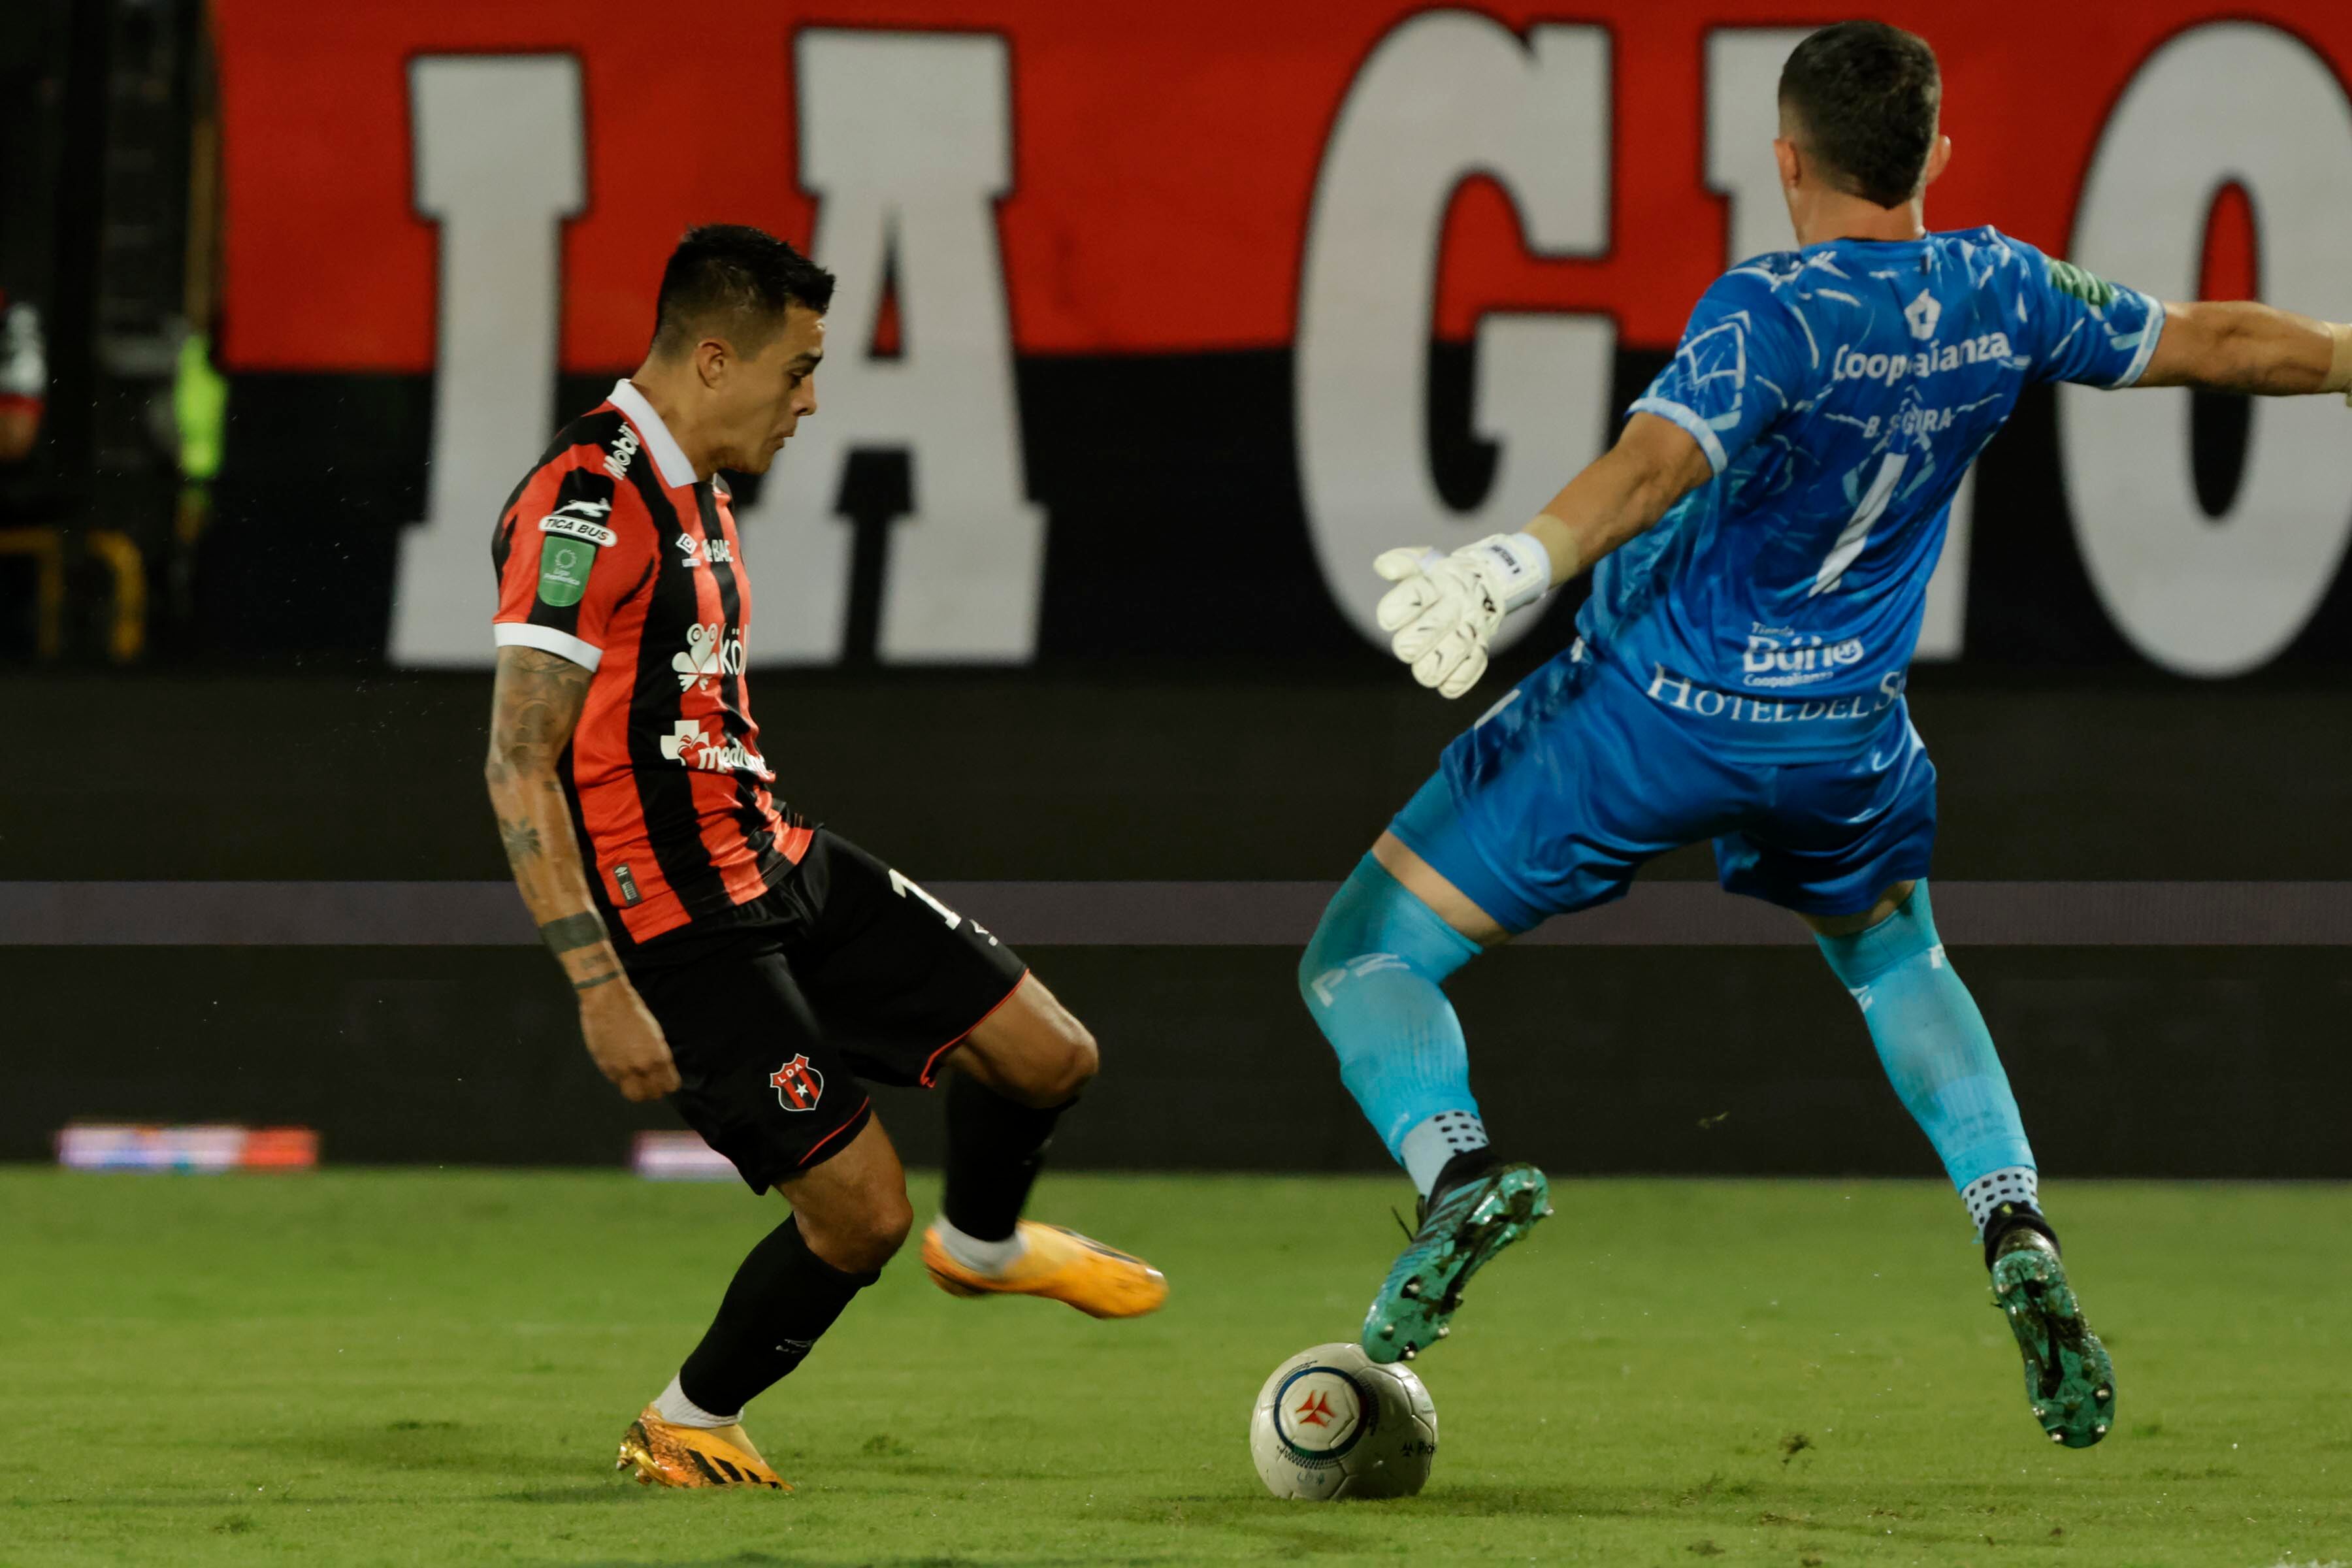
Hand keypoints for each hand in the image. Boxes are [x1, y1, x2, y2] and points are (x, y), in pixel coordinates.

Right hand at [577, 979, 680, 1101]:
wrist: (607, 1003)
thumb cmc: (634, 1013)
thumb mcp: (655, 1035)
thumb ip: (657, 1057)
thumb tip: (658, 1073)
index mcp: (659, 1057)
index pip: (670, 1086)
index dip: (668, 1083)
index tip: (666, 1079)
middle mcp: (641, 1067)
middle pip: (652, 1095)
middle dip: (653, 1090)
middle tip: (651, 1081)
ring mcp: (622, 1069)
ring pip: (634, 1095)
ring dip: (637, 1090)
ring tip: (637, 1078)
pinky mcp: (606, 1068)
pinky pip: (618, 1083)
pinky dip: (621, 1078)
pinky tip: (622, 1064)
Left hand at [1372, 533, 1551, 697]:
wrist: (1488, 581)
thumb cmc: (1442, 580)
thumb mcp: (1423, 563)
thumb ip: (1401, 563)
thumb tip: (1383, 566)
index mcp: (1440, 582)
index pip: (1419, 592)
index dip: (1399, 607)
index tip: (1386, 619)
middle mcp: (1458, 603)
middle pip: (1435, 625)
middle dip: (1414, 642)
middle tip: (1404, 649)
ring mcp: (1473, 624)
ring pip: (1456, 648)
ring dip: (1435, 666)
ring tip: (1422, 670)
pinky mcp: (1483, 644)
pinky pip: (1475, 664)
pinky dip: (1460, 679)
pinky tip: (1445, 685)